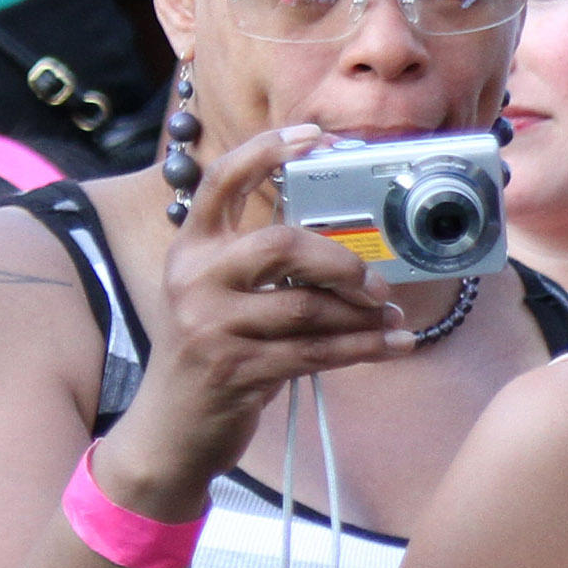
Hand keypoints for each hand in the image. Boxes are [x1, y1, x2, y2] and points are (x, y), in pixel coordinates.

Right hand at [96, 126, 413, 518]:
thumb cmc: (209, 356)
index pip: (222, 181)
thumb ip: (257, 265)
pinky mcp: (236, 370)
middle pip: (280, 243)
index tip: (317, 136)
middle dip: (339, 259)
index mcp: (191, 249)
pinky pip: (315, 353)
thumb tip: (337, 244)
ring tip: (392, 317)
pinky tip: (395, 345)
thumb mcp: (216, 298)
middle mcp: (195, 280)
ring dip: (360, 314)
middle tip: (374, 280)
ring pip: (304, 306)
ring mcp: (212, 326)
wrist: (171, 431)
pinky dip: (364, 349)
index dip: (269, 150)